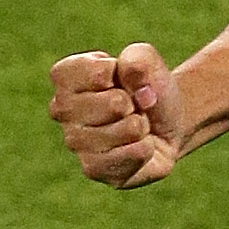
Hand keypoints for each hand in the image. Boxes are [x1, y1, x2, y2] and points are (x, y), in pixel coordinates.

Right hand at [48, 43, 194, 188]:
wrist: (167, 121)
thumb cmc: (148, 87)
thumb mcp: (147, 60)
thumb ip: (138, 59)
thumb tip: (132, 80)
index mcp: (65, 77)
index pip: (97, 72)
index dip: (121, 73)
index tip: (119, 78)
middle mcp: (61, 110)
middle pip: (114, 103)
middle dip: (136, 102)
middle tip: (132, 106)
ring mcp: (75, 142)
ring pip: (126, 130)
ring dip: (142, 125)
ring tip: (136, 125)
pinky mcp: (93, 169)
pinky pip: (131, 155)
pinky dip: (146, 148)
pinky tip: (139, 145)